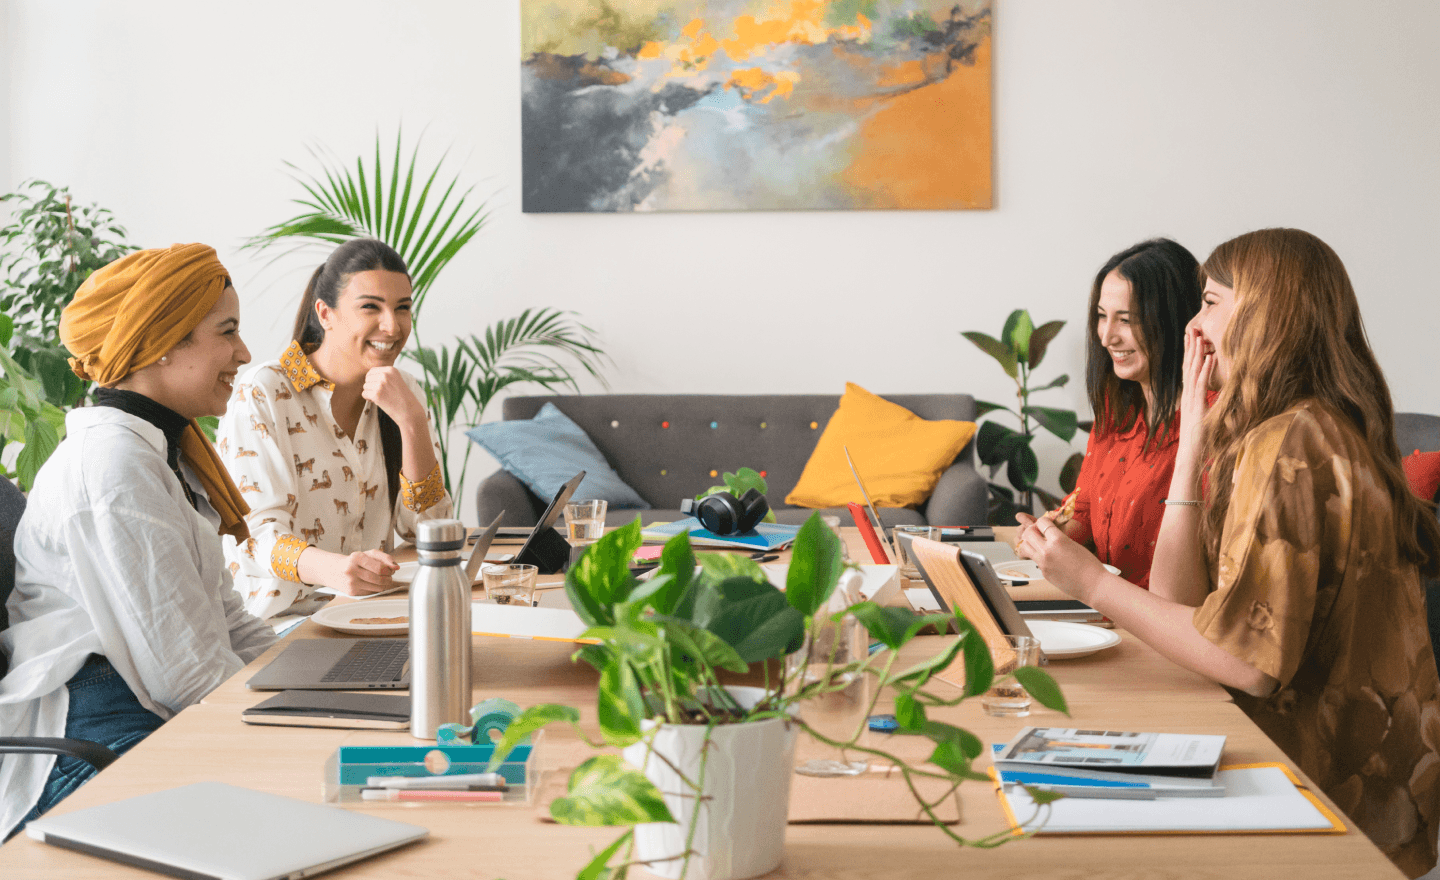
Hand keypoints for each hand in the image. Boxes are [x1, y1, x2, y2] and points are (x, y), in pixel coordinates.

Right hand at [326, 549, 399, 595]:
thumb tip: (396, 566)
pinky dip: (376, 589)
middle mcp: (352, 570)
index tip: (392, 569)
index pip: (380, 567)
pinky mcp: (351, 592)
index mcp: (356, 557)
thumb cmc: (353, 561)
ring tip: (383, 579)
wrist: (332, 570)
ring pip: (377, 587)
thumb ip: (384, 557)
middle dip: (389, 578)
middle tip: (389, 576)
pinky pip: (371, 592)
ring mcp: (351, 582)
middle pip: (379, 578)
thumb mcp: (367, 554)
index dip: (389, 570)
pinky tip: (373, 584)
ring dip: (384, 584)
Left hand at [362, 367, 426, 428]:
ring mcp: (380, 384)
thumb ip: (385, 376)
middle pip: (367, 378)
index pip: (372, 370)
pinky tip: (377, 401)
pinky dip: (368, 398)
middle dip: (370, 386)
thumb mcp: (397, 380)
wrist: (409, 411)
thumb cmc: (403, 397)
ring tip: (380, 397)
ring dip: (370, 392)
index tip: (377, 386)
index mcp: (391, 370)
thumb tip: (369, 376)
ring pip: (365, 386)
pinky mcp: (376, 394)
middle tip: (379, 393)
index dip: (372, 379)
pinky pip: (364, 394)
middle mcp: (385, 375)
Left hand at [1014, 513, 1107, 601]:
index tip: (1044, 523)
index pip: (1041, 523)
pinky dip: (1038, 556)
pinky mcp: (1043, 573)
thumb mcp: (1074, 544)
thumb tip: (1048, 534)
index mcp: (1058, 540)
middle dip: (1032, 530)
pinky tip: (1048, 557)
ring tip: (1038, 544)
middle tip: (1038, 532)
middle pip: (1028, 533)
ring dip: (1029, 543)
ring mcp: (1043, 563)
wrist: (1093, 585)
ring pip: (1025, 547)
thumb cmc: (1090, 565)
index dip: (1042, 521)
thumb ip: (1058, 538)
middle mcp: (1047, 551)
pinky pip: (1034, 560)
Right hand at [1179, 324, 1214, 448]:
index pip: (1188, 371)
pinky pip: (1201, 385)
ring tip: (1199, 338)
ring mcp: (1191, 401)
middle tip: (1192, 329)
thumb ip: (1208, 407)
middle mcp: (1188, 396)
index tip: (1191, 339)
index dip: (1190, 355)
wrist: (1190, 455)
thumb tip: (1216, 401)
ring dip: (1196, 354)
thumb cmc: (1198, 440)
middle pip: (1188, 367)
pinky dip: (1204, 371)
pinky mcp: (1197, 407)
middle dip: (1190, 348)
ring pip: (1193, 372)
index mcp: (1190, 397)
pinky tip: (1208, 358)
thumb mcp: (1205, 419)